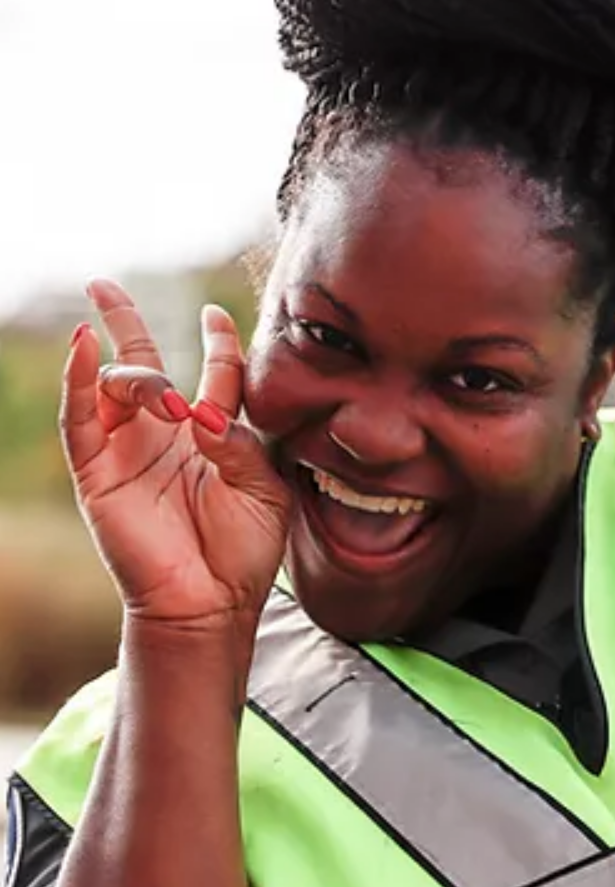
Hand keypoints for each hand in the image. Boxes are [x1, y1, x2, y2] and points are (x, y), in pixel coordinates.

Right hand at [61, 280, 292, 650]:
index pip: (213, 374)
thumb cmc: (246, 550)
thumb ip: (240, 442)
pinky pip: (80, 419)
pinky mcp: (98, 473)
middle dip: (125, 321)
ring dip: (133, 371)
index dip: (216, 341)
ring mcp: (128, 451)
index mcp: (215, 435)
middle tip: (105, 285)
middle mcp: (167, 435)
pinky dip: (78, 380)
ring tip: (159, 389)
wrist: (214, 602)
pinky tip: (83, 346)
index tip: (215, 314)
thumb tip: (204, 415)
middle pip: (143, 364)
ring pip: (114, 386)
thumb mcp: (264, 488)